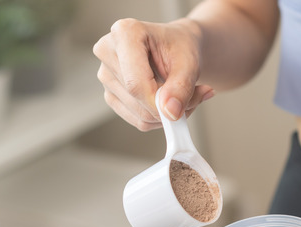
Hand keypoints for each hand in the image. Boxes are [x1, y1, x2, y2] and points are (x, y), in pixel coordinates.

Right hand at [93, 17, 214, 130]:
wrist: (177, 46)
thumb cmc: (181, 46)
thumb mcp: (190, 62)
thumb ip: (182, 87)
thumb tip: (170, 113)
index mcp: (125, 33)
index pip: (135, 83)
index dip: (158, 103)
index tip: (179, 110)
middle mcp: (108, 51)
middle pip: (136, 98)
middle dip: (168, 107)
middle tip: (195, 96)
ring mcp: (105, 74)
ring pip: (138, 114)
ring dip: (166, 114)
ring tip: (182, 95)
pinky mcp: (110, 94)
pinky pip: (137, 119)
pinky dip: (158, 118)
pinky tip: (168, 102)